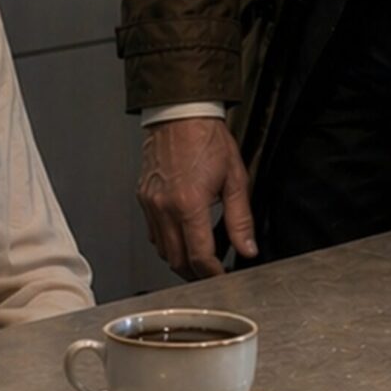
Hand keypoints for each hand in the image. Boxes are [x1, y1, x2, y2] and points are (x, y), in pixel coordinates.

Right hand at [137, 117, 257, 279]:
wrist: (180, 115)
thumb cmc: (207, 140)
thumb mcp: (236, 179)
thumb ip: (240, 220)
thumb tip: (247, 248)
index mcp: (190, 204)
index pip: (200, 255)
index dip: (214, 273)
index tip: (224, 276)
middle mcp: (165, 207)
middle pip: (177, 260)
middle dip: (196, 273)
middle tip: (213, 273)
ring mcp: (150, 204)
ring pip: (162, 251)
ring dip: (180, 261)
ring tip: (199, 259)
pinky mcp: (143, 199)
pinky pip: (152, 234)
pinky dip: (166, 244)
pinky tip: (181, 238)